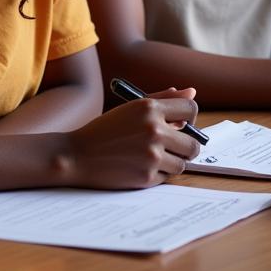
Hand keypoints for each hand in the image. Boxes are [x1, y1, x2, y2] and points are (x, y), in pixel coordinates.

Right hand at [61, 91, 200, 188]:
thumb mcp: (132, 107)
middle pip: (193, 143)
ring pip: (182, 163)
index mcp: (150, 107)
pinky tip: (141, 166)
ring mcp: (151, 155)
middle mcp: (154, 130)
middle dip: (186, 145)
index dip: (190, 118)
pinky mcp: (147, 177)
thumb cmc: (105, 129)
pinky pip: (167, 177)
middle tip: (173, 146)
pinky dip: (158, 173)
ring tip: (153, 156)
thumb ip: (163, 99)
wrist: (76, 155)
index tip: (182, 124)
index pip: (191, 109)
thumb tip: (192, 93)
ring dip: (172, 161)